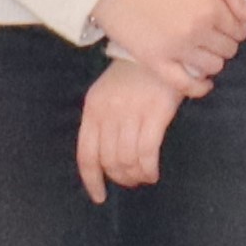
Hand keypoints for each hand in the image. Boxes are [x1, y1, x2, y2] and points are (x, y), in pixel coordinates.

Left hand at [76, 56, 186, 202]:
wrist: (159, 49)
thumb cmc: (133, 74)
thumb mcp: (107, 93)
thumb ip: (101, 121)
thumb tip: (104, 156)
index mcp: (93, 109)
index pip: (86, 154)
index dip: (92, 180)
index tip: (100, 196)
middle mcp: (109, 113)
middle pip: (109, 161)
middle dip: (120, 178)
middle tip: (131, 181)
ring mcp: (132, 113)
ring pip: (128, 160)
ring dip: (136, 176)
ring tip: (144, 177)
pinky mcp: (155, 113)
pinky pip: (147, 152)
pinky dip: (148, 168)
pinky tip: (153, 172)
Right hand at [92, 0, 245, 92]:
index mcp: (210, 7)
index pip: (239, 30)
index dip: (235, 28)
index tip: (226, 26)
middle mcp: (197, 31)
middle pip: (228, 50)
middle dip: (224, 44)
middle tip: (211, 37)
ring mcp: (176, 49)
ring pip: (213, 67)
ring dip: (213, 61)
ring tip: (202, 51)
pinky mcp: (156, 62)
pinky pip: (186, 85)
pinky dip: (199, 88)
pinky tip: (204, 83)